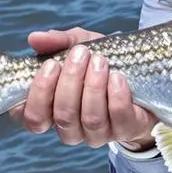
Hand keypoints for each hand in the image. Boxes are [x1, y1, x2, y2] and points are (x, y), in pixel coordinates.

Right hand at [8, 28, 157, 148]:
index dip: (39, 94)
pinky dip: (116, 95)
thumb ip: (56, 42)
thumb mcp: (77, 44)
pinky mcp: (124, 131)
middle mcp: (70, 128)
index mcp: (50, 112)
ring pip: (90, 119)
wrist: (138, 73)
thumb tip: (34, 38)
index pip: (33, 117)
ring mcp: (97, 134)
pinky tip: (117, 77)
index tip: (51, 64)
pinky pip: (118, 118)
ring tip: (100, 61)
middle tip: (80, 53)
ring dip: (94, 86)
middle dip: (71, 81)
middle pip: (63, 115)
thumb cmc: (97, 61)